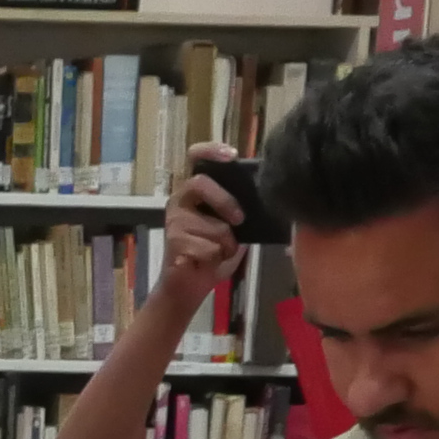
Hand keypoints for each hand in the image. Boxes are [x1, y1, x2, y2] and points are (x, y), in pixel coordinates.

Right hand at [156, 144, 249, 310]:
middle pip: (200, 183)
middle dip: (225, 201)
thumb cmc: (210, 254)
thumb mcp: (231, 227)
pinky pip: (208, 247)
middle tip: (239, 220)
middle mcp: (180, 201)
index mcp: (194, 193)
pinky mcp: (174, 242)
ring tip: (218, 253)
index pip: (195, 158)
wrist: (187, 288)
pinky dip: (216, 258)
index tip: (231, 154)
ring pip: (213, 225)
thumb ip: (239, 210)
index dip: (211, 150)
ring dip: (225, 244)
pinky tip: (207, 262)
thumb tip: (264, 196)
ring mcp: (174, 222)